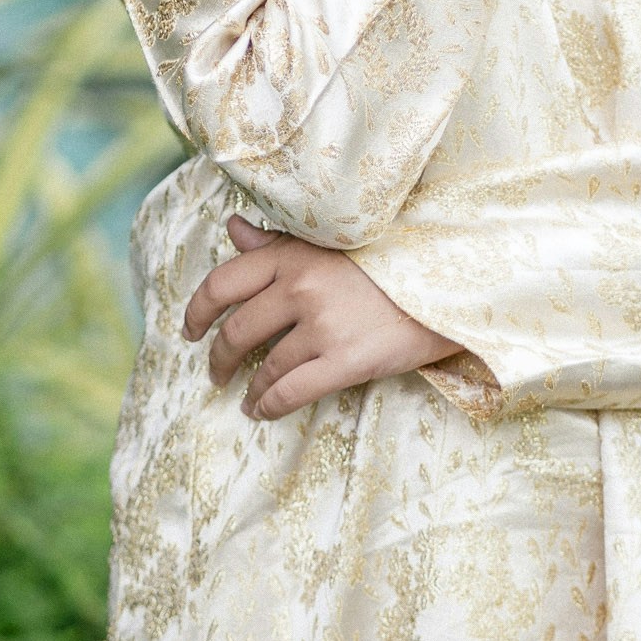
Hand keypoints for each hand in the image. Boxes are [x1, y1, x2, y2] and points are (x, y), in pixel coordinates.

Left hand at [182, 215, 462, 419]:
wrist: (450, 282)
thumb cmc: (390, 259)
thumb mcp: (330, 243)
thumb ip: (276, 241)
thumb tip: (232, 228)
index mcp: (293, 255)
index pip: (224, 282)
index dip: (197, 311)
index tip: (190, 330)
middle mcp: (301, 288)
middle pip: (238, 330)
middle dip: (218, 358)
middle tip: (215, 373)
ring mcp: (323, 325)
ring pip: (265, 367)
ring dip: (249, 388)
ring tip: (246, 399)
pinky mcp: (347, 360)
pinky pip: (292, 392)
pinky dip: (268, 406)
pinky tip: (262, 412)